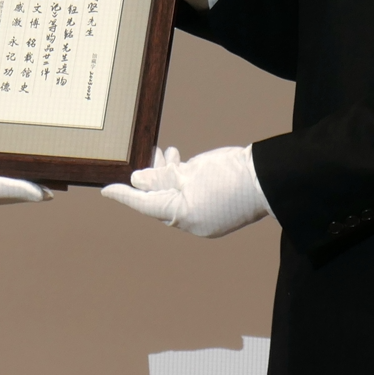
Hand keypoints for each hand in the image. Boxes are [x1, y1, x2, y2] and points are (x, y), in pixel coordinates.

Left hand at [101, 145, 269, 237]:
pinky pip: (190, 197)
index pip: (145, 205)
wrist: (268, 178)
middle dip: (150, 179)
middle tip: (144, 155)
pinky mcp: (216, 209)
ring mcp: (205, 216)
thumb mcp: (189, 172)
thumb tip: (139, 181)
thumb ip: (161, 178)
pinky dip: (182, 180)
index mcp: (183, 216)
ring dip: (167, 175)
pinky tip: (181, 161)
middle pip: (160, 200)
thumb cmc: (229, 175)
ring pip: (175, 196)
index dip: (124, 195)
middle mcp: (192, 221)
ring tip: (166, 152)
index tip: (106, 189)